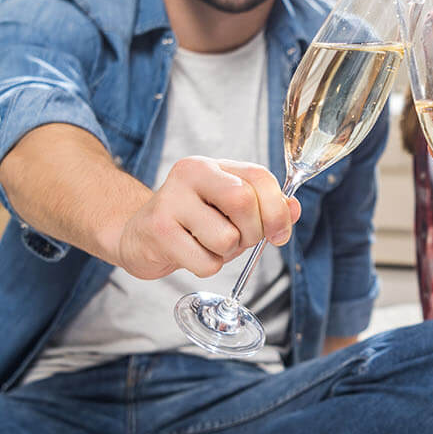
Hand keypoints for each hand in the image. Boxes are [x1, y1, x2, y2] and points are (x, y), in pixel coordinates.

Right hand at [115, 156, 299, 279]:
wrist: (138, 236)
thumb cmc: (192, 224)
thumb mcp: (230, 212)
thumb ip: (265, 208)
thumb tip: (294, 208)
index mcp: (213, 166)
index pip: (260, 177)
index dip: (278, 210)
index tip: (278, 234)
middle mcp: (190, 174)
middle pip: (244, 202)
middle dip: (252, 232)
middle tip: (237, 240)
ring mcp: (171, 200)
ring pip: (227, 237)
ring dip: (226, 253)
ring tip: (208, 245)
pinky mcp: (159, 230)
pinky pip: (206, 262)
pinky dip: (206, 267)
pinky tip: (190, 255)